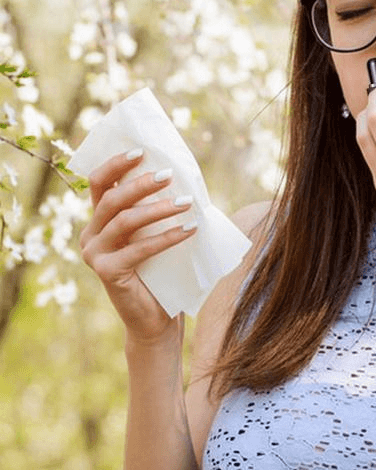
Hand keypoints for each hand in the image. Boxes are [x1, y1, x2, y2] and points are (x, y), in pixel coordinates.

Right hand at [79, 150, 195, 344]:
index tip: (141, 151)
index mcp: (100, 221)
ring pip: (125, 221)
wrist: (157, 318)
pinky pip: (139, 249)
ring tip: (187, 202)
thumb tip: (184, 178)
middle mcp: (91, 235)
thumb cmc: (162, 272)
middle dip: (141, 184)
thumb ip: (158, 210)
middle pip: (112, 199)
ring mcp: (95, 255)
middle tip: (169, 175)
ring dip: (159, 209)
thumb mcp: (158, 234)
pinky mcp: (107, 273)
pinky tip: (190, 228)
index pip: (99, 184)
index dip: (116, 164)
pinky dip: (167, 237)